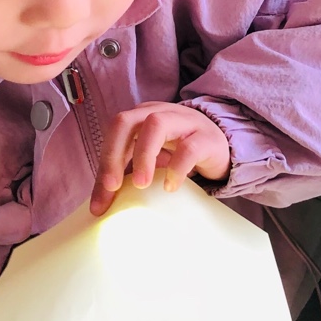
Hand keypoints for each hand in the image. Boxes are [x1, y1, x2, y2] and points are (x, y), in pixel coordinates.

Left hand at [90, 102, 230, 214]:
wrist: (222, 148)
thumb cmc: (179, 153)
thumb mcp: (149, 161)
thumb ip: (125, 176)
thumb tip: (98, 207)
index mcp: (140, 117)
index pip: (115, 132)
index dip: (105, 159)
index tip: (102, 195)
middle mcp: (159, 113)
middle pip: (127, 121)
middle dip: (115, 153)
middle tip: (114, 187)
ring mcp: (184, 122)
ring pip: (156, 124)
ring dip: (144, 155)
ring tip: (141, 184)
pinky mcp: (206, 138)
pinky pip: (189, 147)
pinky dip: (177, 168)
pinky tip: (170, 187)